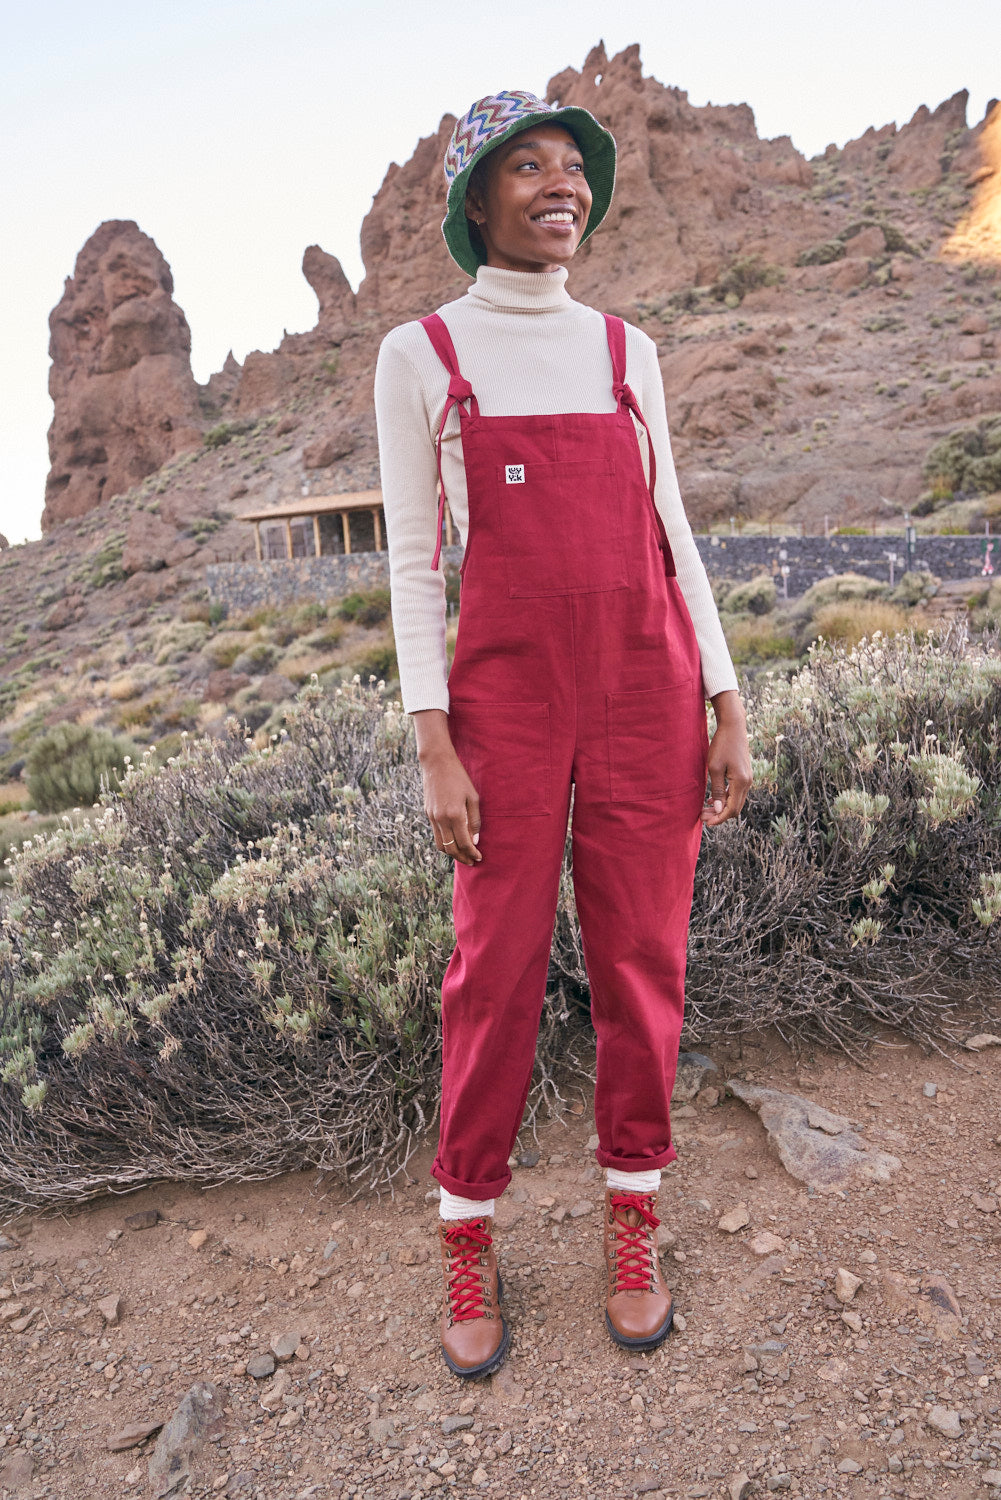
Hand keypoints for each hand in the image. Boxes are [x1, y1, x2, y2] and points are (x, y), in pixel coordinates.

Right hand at [412, 709, 481, 865]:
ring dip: (452, 854)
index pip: (464, 843)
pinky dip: (445, 844)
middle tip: (472, 861)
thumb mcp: (473, 797)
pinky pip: (436, 835)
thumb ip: (474, 820)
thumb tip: (475, 840)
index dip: (472, 853)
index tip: (479, 858)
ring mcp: (432, 817)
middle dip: (462, 857)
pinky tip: (453, 843)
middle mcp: (441, 819)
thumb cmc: (459, 778)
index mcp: (455, 815)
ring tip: (462, 856)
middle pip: (451, 848)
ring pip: (441, 845)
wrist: (436, 764)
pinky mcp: (428, 814)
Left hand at [702, 690, 751, 826]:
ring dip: (722, 808)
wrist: (733, 726)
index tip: (706, 822)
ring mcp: (747, 778)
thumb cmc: (721, 745)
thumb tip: (719, 810)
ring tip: (705, 810)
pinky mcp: (744, 774)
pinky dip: (725, 798)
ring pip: (736, 801)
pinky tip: (712, 799)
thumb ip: (718, 790)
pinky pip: (736, 792)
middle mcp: (747, 782)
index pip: (732, 809)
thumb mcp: (715, 768)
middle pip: (735, 808)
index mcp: (741, 782)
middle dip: (720, 815)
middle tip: (703, 817)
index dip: (719, 818)